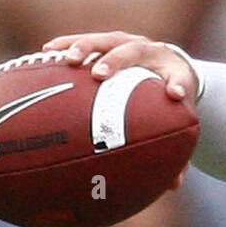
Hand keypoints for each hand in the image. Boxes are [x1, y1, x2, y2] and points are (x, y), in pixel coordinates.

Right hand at [42, 31, 198, 187]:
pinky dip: (67, 45)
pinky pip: (85, 41)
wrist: (170, 64)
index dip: (177, 86)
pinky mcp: (107, 41)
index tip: (173, 95)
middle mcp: (150, 52)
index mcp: (173, 72)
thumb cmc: (172, 96)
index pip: (179, 79)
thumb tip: (174, 186)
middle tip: (100, 75)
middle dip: (117, 61)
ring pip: (106, 40)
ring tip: (69, 60)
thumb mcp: (178, 117)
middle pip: (134, 51)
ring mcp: (127, 43)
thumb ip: (177, 148)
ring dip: (86, 47)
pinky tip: (47, 53)